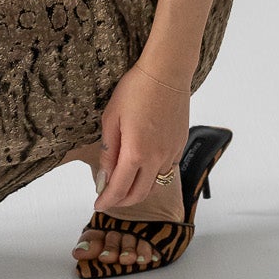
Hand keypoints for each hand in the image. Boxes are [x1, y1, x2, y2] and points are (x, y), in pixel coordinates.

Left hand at [93, 61, 190, 212]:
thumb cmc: (135, 90)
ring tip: (124, 185)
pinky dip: (153, 176)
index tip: (98, 204)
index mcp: (136, 153)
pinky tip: (143, 167)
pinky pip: (166, 170)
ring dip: (139, 191)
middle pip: (139, 194)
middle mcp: (156, 158)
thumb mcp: (111, 118)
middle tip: (109, 199)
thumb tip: (103, 176)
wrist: (167, 73)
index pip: (119, 188)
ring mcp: (171, 153)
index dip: (107, 200)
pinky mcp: (179, 145)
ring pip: (155, 185)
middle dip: (122, 201)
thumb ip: (109, 151)